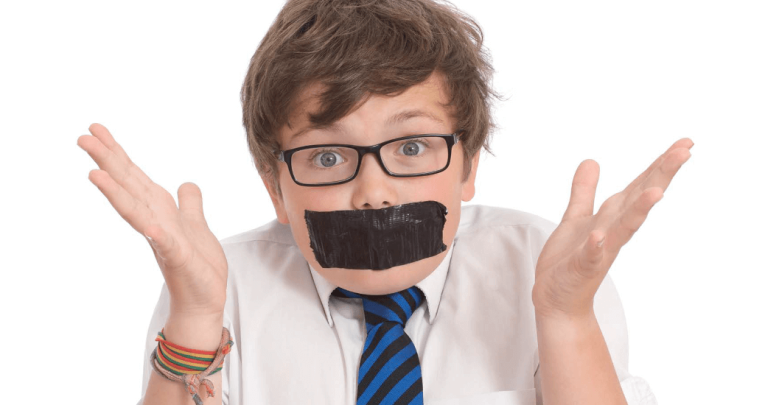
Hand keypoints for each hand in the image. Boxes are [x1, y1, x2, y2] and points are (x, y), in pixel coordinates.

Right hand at [77, 123, 227, 316]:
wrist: (205, 300)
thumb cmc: (198, 265)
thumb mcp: (196, 225)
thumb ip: (189, 204)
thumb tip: (187, 183)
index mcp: (160, 211)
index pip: (135, 177)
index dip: (118, 153)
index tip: (96, 129)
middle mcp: (155, 221)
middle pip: (128, 186)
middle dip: (108, 162)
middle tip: (83, 137)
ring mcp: (162, 238)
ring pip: (136, 210)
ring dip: (116, 192)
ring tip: (94, 173)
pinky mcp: (177, 256)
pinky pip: (163, 240)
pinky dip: (154, 230)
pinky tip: (145, 220)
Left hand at [532, 138, 692, 319]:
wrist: (557, 300)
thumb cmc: (568, 260)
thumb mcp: (576, 217)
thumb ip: (584, 191)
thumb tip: (591, 161)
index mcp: (612, 217)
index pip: (639, 186)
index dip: (660, 164)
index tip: (685, 143)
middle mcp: (612, 231)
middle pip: (639, 199)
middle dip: (661, 176)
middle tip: (685, 152)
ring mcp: (600, 250)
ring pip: (623, 227)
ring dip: (639, 210)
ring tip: (656, 192)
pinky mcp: (582, 267)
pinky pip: (591, 255)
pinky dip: (596, 246)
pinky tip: (600, 236)